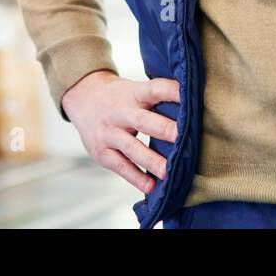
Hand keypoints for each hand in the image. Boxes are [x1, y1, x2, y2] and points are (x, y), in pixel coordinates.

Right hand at [61, 70, 179, 193]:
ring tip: (169, 172)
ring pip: (131, 147)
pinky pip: (120, 166)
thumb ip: (157, 99)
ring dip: (151, 160)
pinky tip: (150, 186)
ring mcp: (109, 133)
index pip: (154, 89)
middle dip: (164, 129)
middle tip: (183, 137)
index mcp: (133, 93)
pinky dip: (135, 177)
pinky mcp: (102, 152)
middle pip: (143, 121)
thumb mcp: (135, 90)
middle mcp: (120, 112)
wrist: (83, 97)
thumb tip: (192, 108)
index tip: (188, 95)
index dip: (171, 91)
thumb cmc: (120, 96)